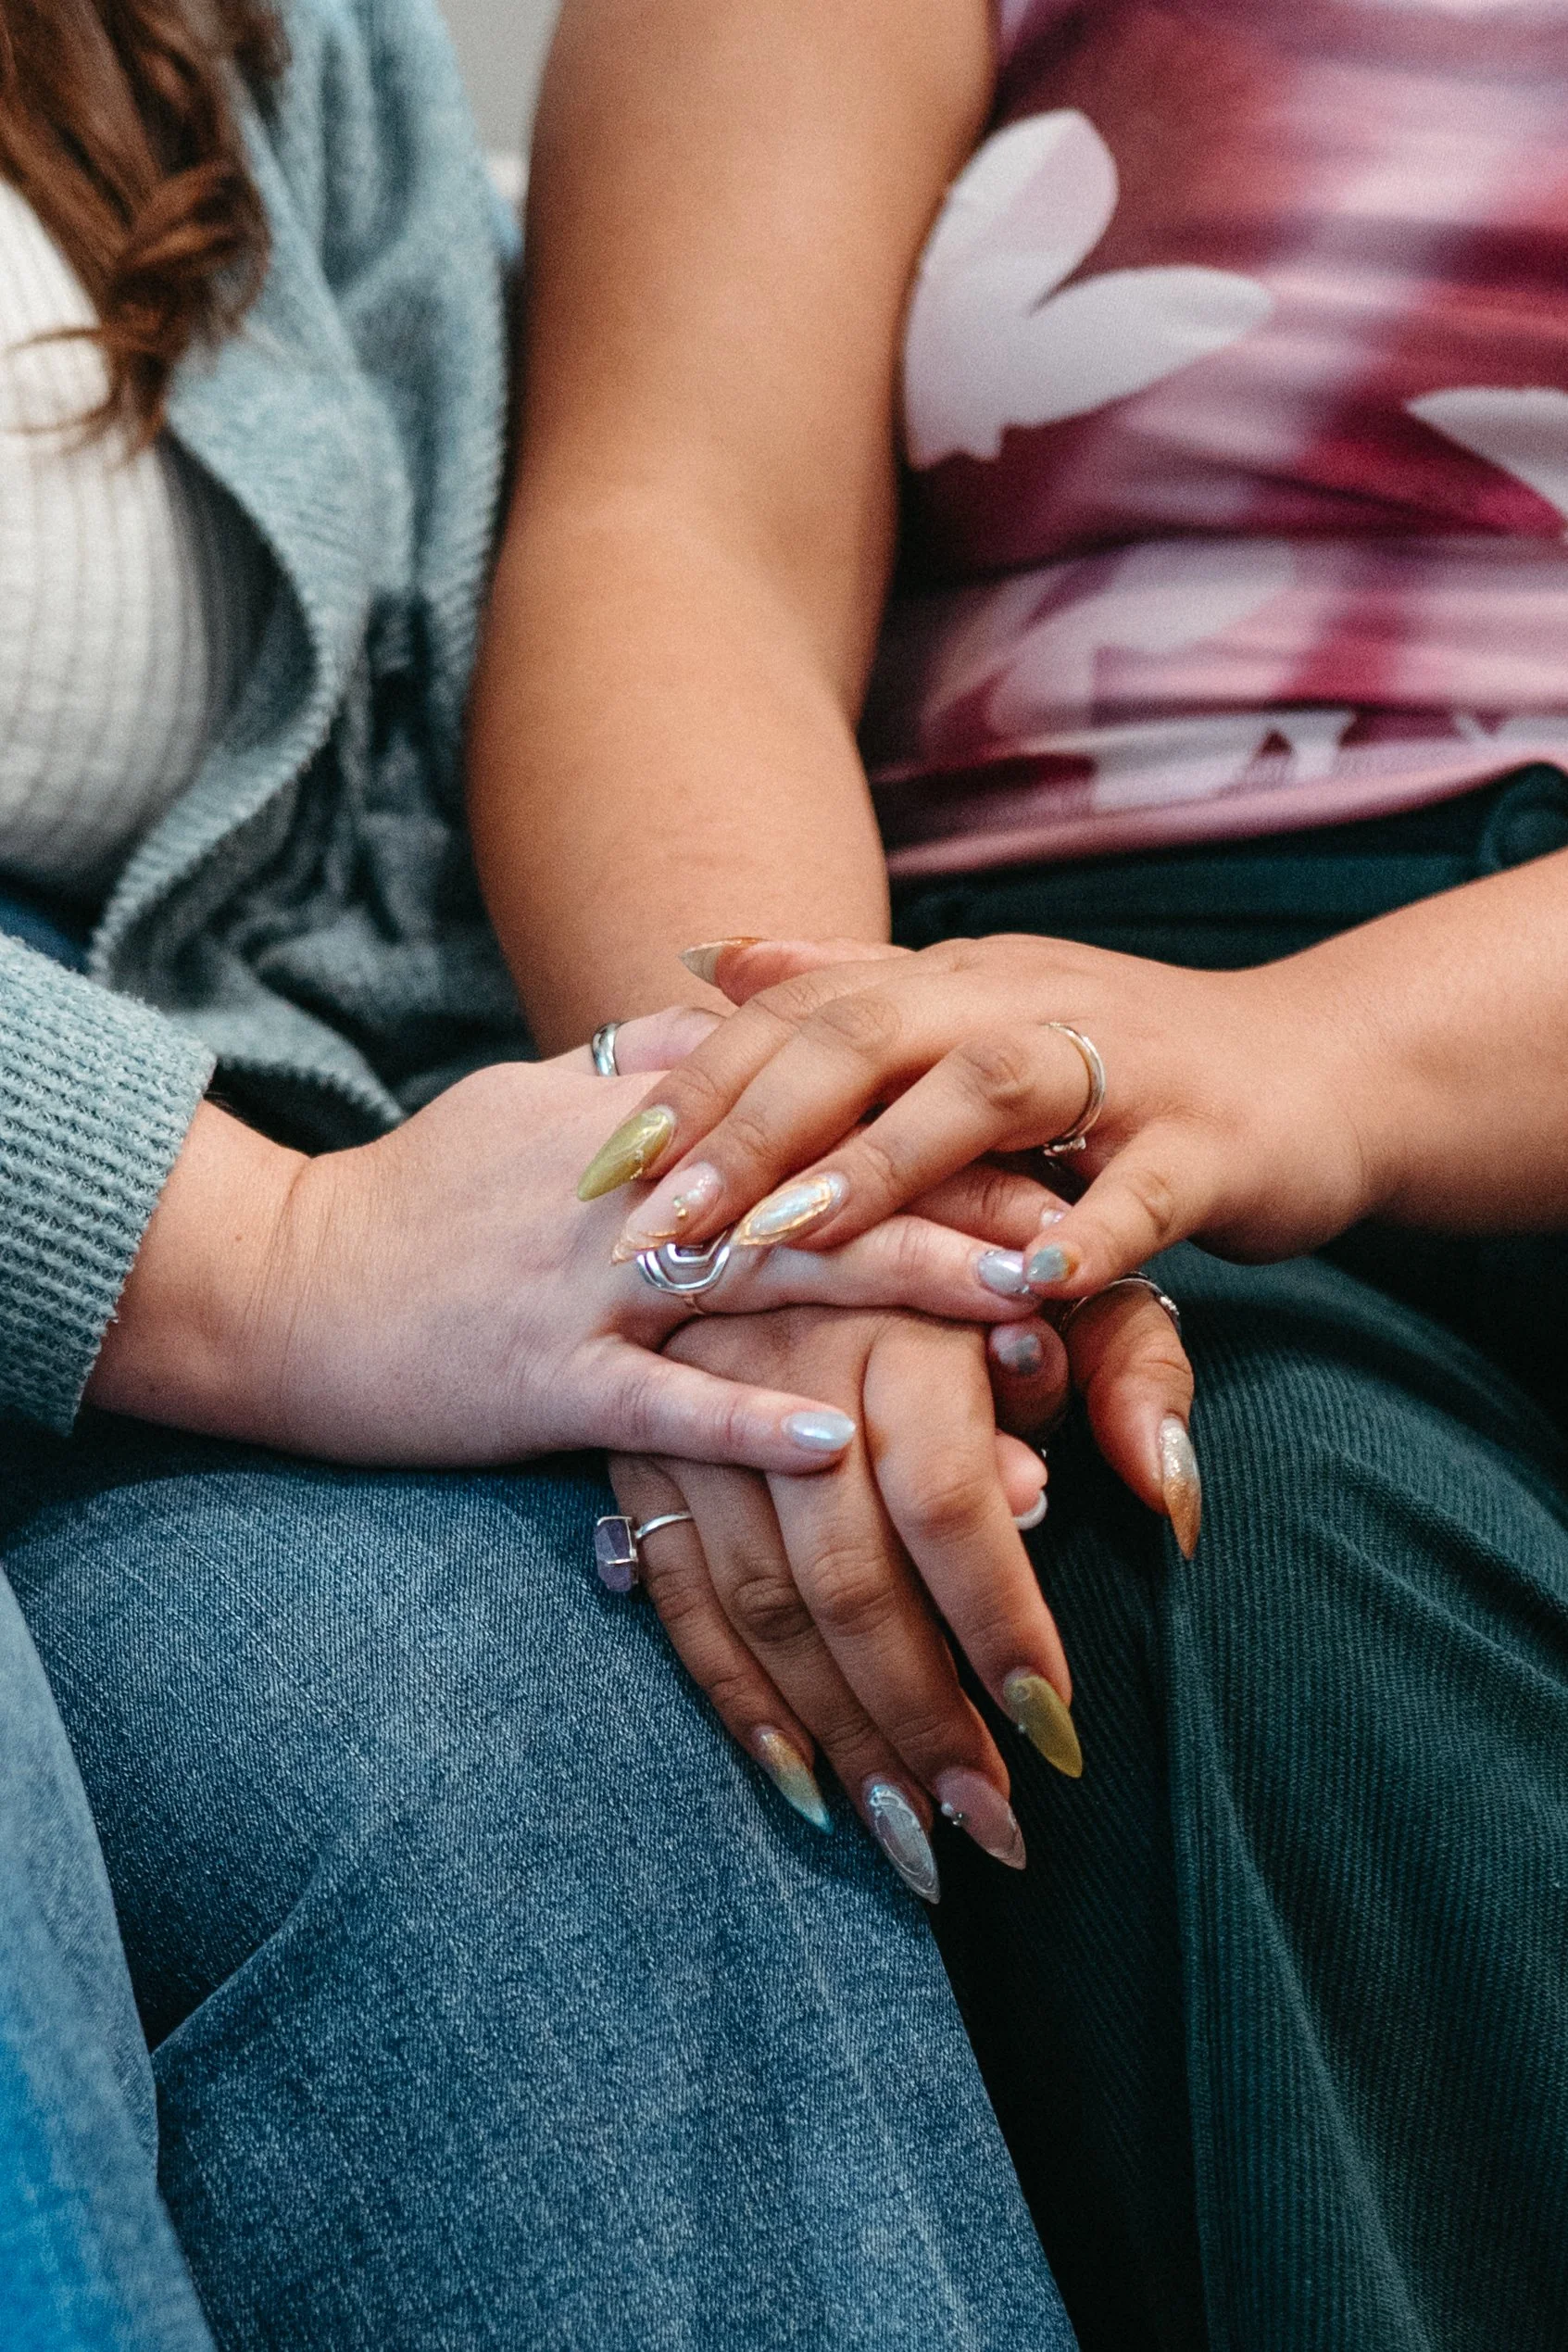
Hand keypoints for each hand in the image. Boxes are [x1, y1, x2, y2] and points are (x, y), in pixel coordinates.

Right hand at [87, 1008, 1065, 1469]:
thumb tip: (740, 1016)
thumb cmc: (413, 1200)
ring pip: (769, 1285)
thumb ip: (645, 1065)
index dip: (928, 1126)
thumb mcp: (529, 1104)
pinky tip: (842, 1436)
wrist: (273, 1286)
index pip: (809, 1107)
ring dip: (900, 1300)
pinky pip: (657, 1404)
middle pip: (823, 1185)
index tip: (1041, 1143)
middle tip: (1084, 1229)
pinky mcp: (538, 1382)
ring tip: (1022, 1322)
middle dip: (959, 1206)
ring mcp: (584, 1288)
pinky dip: (748, 1419)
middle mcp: (626, 1192)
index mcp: (631, 1119)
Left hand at [580, 932, 1376, 1306]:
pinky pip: (1145, 1188)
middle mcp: (1020, 1004)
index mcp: (953, 985)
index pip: (798, 1016)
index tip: (594, 1163)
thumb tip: (705, 955)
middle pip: (865, 1039)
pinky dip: (1086, 1234)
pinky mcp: (1214, 1145)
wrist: (1321, 1070)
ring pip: (985, 1093)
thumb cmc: (1126, 1064)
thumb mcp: (977, 1015)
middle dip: (750, 1127)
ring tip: (785, 1239)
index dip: (693, 1085)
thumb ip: (847, 990)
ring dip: (880, 1166)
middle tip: (654, 1218)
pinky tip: (1024, 1292)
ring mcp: (1122, 1069)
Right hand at [606, 1274, 1196, 1897]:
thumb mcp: (1074, 1271)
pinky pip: (677, 1589)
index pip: (946, 1497)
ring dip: (837, 1730)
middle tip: (987, 1825)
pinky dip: (733, 1692)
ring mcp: (694, 1406)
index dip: (999, 1617)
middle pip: (845, 1570)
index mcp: (899, 1314)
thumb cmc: (974, 1231)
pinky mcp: (636, 1441)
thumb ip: (1124, 1371)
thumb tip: (1129, 1490)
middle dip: (919, 1711)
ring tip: (909, 1839)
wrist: (794, 1149)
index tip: (1054, 1725)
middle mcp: (785, 1360)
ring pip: (759, 1599)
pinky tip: (794, 1781)